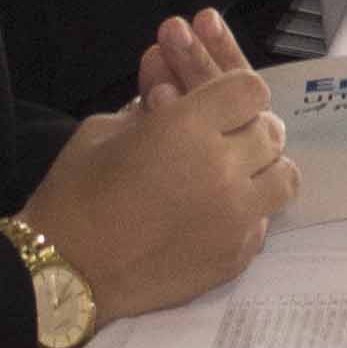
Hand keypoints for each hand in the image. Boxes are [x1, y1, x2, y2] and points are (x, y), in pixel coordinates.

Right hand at [15, 15, 295, 318]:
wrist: (64, 271)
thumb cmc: (74, 193)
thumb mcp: (106, 129)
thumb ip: (150, 102)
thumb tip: (168, 76)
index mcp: (188, 126)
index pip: (250, 90)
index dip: (235, 93)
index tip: (219, 102)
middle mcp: (223, 168)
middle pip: (271, 132)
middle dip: (248, 128)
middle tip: (222, 137)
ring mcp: (235, 217)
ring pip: (282, 177)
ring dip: (262, 169)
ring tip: (232, 173)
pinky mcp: (236, 256)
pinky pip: (264, 220)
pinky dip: (249, 211)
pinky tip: (217, 212)